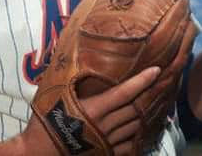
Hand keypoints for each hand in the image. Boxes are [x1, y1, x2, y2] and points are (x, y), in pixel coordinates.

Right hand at [22, 67, 160, 155]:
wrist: (38, 152)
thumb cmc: (46, 120)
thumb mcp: (56, 95)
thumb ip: (71, 80)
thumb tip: (71, 56)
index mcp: (94, 108)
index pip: (125, 92)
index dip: (142, 81)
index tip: (156, 70)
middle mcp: (105, 125)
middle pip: (135, 108)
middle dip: (150, 94)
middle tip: (162, 82)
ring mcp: (108, 142)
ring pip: (135, 126)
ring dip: (146, 114)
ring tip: (156, 102)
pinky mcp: (107, 154)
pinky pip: (130, 145)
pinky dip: (139, 135)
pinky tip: (144, 128)